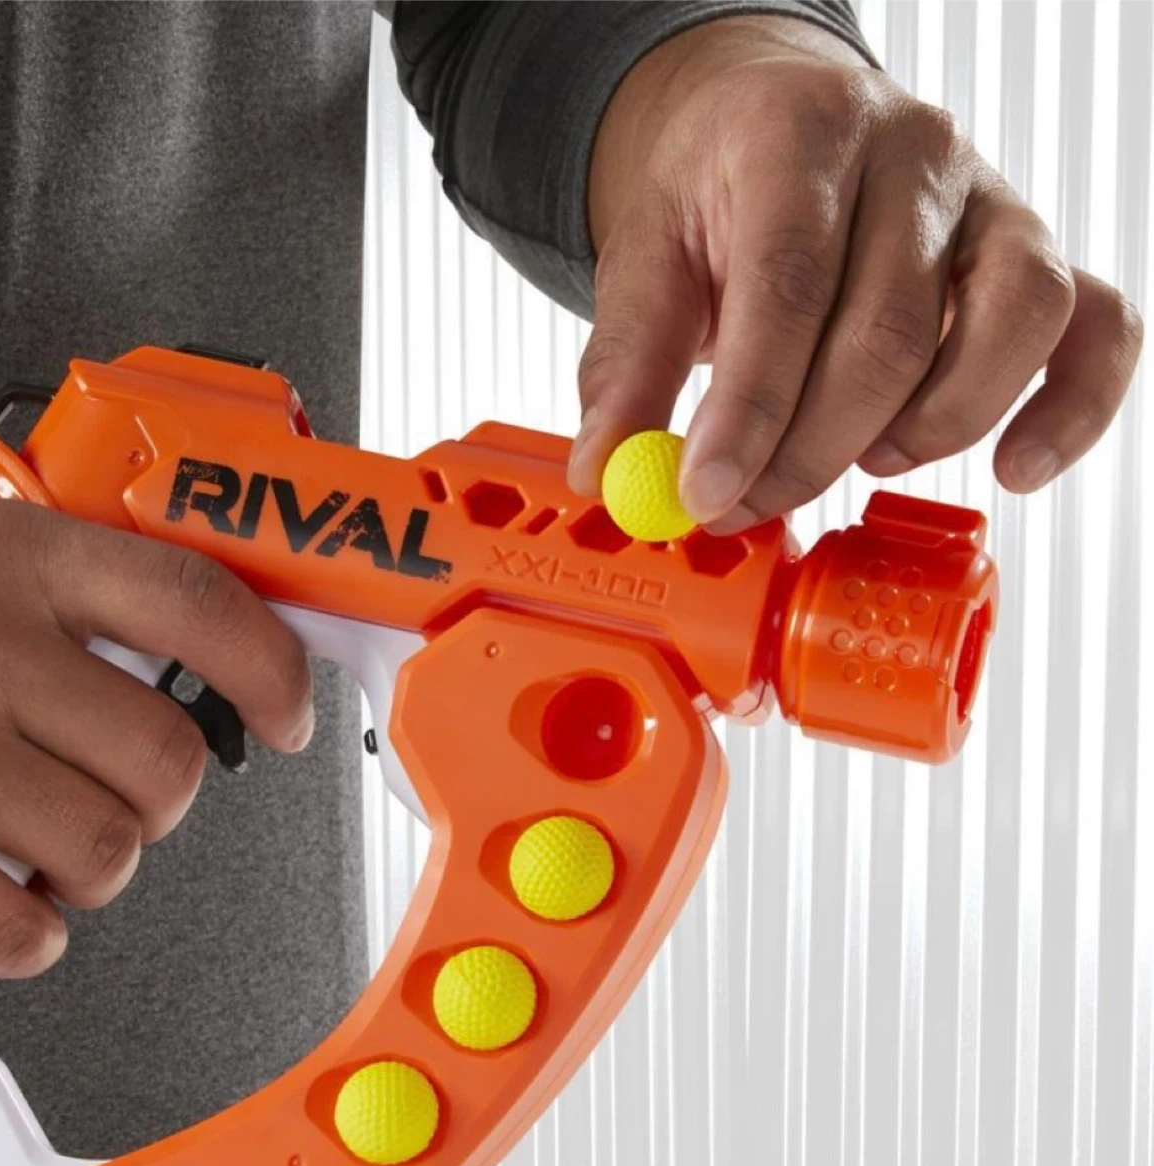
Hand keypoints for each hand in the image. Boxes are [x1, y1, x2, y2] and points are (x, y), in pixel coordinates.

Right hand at [0, 482, 311, 976]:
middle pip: (165, 755)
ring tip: (33, 846)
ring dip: (91, 869)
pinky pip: (24, 931)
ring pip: (109, 849)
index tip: (289, 711)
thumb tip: (171, 632)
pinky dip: (22, 933)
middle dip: (159, 797)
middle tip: (116, 794)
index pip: (191, 600)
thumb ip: (41, 579)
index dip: (269, 666)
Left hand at [569, 16, 1142, 532]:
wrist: (771, 122)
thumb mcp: (644, 259)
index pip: (786, 286)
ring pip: (1007, 326)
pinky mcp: (1033, 253)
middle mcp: (911, 152)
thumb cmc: (712, 196)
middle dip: (808, 451)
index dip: (749, 411)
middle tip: (746, 506)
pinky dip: (1070, 410)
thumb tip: (607, 472)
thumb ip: (626, 364)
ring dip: (928, 429)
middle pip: (887, 331)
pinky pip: (1096, 328)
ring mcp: (988, 200)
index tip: (704, 496)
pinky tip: (1013, 468)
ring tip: (858, 461)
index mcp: (798, 136)